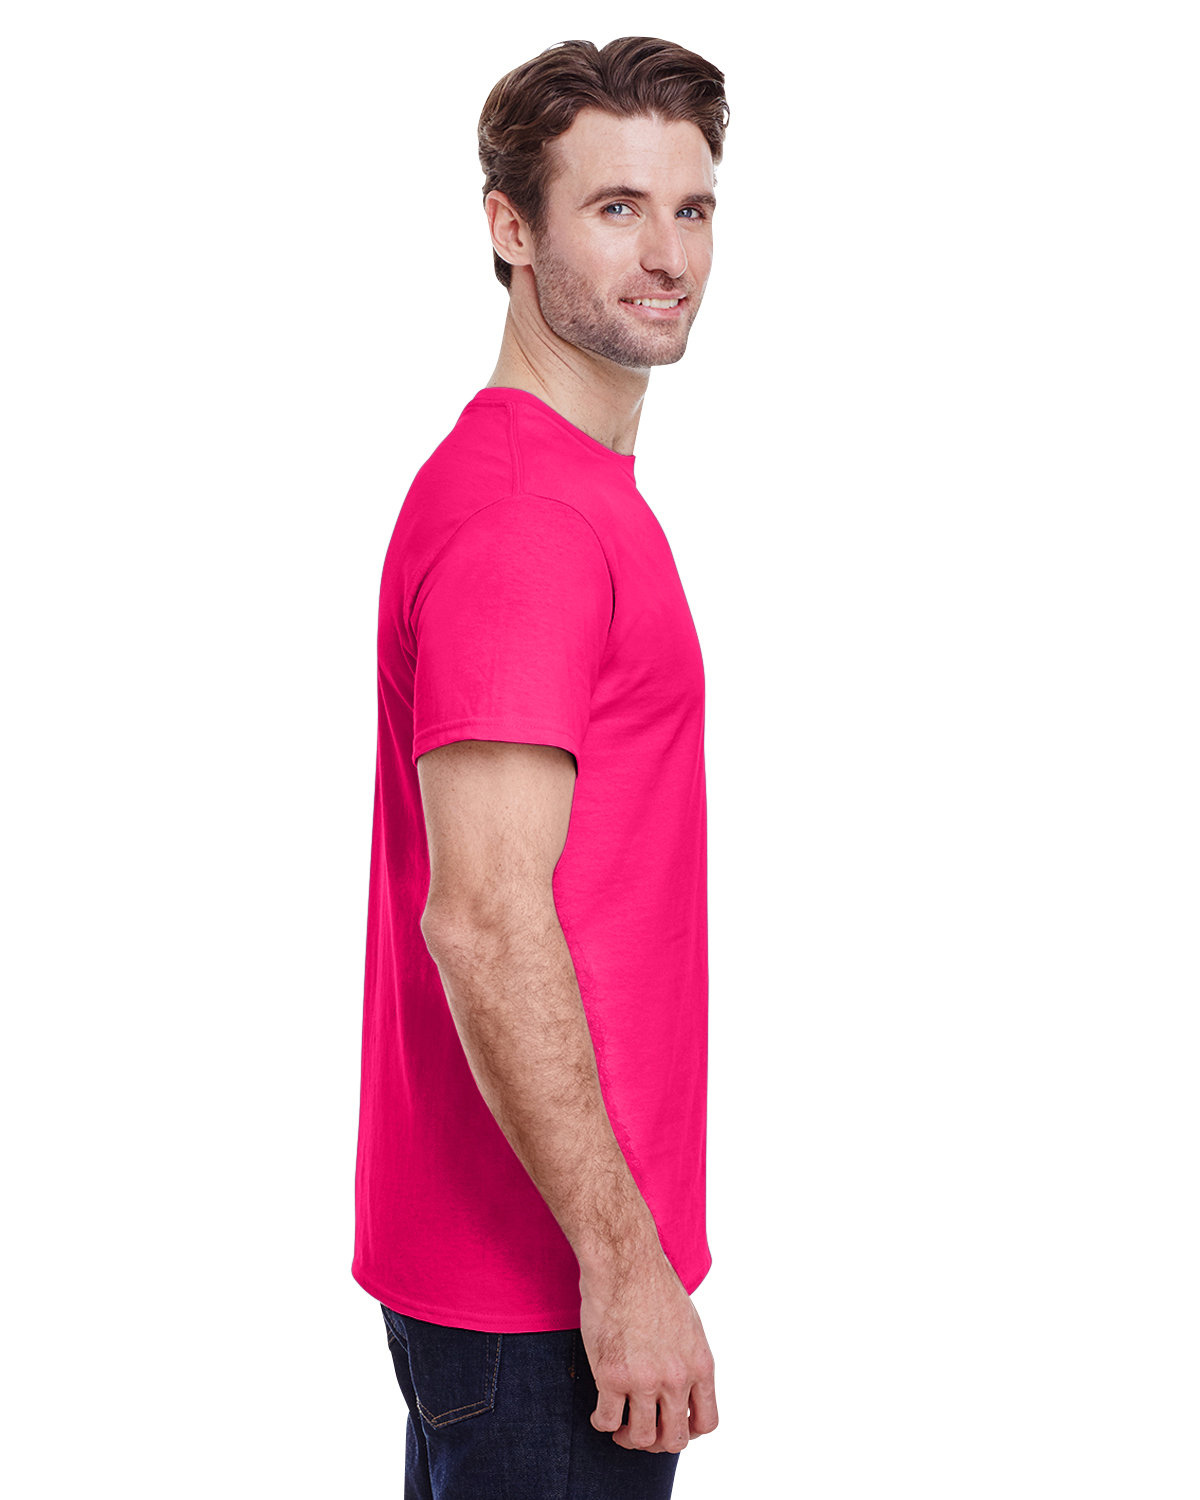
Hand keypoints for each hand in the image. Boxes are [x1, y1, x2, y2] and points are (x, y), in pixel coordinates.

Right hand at [579, 1248, 717, 1453]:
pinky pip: (607, 1421)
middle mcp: (676, 1378)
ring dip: (628, 1438)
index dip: (688, 1432)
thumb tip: (682, 1385)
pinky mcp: (611, 1376)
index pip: (706, 1422)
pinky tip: (599, 1411)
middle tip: (642, 1430)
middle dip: (657, 1442)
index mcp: (699, 1365)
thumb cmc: (653, 1285)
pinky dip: (602, 1423)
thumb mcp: (688, 1324)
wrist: (625, 1264)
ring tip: (619, 1426)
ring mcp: (644, 1380)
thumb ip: (688, 1359)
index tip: (671, 1425)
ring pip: (640, 1437)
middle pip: (674, 1439)